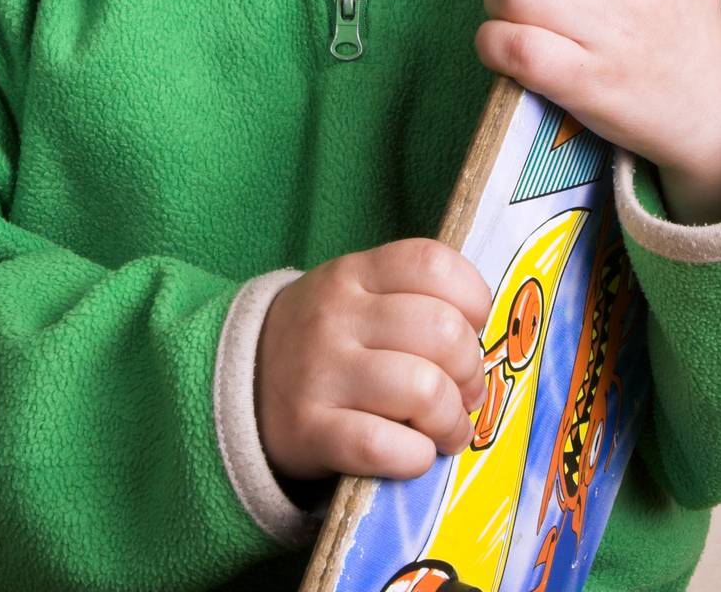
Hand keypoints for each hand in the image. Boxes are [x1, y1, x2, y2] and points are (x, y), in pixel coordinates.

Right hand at [254, 239, 491, 482]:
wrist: (239, 382)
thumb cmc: (326, 339)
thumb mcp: (356, 294)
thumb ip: (412, 299)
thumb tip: (481, 340)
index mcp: (355, 272)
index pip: (432, 263)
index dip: (473, 297)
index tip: (474, 327)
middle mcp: (337, 315)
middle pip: (441, 330)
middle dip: (471, 369)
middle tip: (467, 392)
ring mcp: (321, 372)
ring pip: (422, 389)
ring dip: (452, 420)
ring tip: (448, 429)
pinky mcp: (309, 431)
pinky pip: (383, 445)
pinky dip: (416, 457)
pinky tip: (416, 454)